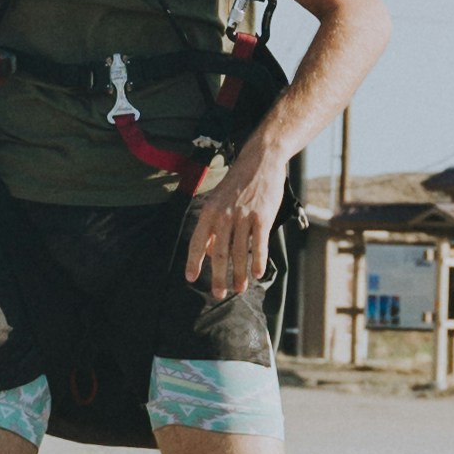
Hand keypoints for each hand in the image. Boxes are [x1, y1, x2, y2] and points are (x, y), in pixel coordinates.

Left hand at [180, 135, 289, 303]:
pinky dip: (258, 261)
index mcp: (209, 211)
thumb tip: (207, 252)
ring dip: (239, 274)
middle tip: (218, 294)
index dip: (193, 262)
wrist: (260, 160)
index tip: (191, 279)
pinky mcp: (262, 216)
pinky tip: (258, 274)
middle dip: (218, 277)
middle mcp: (224, 215)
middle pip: (218, 253)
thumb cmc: (238, 183)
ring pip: (239, 252)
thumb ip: (212, 225)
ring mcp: (244, 216)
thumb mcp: (218, 199)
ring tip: (240, 288)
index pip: (197, 241)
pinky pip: (259, 244)